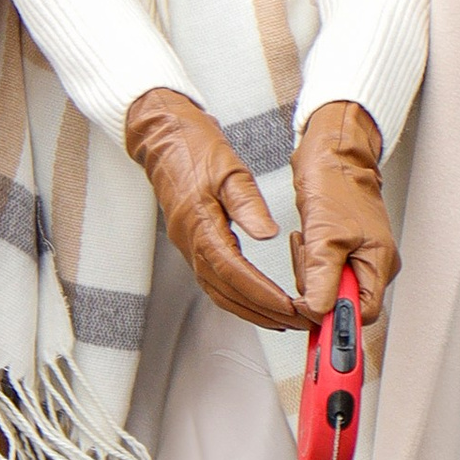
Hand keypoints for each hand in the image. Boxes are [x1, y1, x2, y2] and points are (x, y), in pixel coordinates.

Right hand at [122, 90, 307, 333]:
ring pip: (219, 293)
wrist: (163, 138)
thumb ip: (247, 204)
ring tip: (284, 320)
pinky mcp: (193, 245)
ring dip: (251, 311)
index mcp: (200, 225)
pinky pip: (215, 282)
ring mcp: (189, 247)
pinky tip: (258, 303)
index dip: (260, 293)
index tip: (287, 306)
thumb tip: (268, 234)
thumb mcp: (229, 168)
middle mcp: (191, 243)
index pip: (232, 271)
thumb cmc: (194, 148)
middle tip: (296, 321)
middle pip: (227, 292)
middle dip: (262, 311)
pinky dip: (238, 298)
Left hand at [292, 101, 398, 325]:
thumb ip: (323, 278)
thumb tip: (319, 311)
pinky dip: (309, 260)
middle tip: (310, 260)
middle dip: (318, 287)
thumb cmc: (336, 182)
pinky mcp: (343, 248)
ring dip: (310, 271)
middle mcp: (374, 264)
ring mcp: (359, 256)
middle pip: (343, 303)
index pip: (362, 314)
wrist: (331, 152)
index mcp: (380, 263)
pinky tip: (308, 241)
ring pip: (329, 287)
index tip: (312, 307)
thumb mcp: (325, 235)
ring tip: (309, 243)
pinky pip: (322, 270)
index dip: (335, 315)